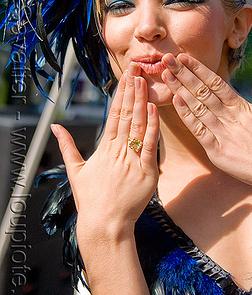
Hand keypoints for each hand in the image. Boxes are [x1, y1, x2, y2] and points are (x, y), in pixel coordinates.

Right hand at [51, 63, 159, 242]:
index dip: (120, 93)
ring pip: (139, 125)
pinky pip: (151, 145)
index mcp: (104, 148)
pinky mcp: (147, 172)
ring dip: (142, 101)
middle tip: (137, 69)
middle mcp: (118, 150)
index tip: (125, 76)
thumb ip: (68, 146)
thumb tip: (55, 127)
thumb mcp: (75, 171)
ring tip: (145, 81)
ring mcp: (133, 160)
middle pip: (126, 114)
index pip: (113, 114)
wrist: (104, 225)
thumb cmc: (91, 200)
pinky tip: (153, 108)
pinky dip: (153, 126)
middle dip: (132, 90)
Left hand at [162, 53, 251, 193]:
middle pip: (202, 91)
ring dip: (180, 90)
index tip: (184, 57)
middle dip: (183, 74)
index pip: (216, 82)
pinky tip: (175, 102)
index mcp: (242, 106)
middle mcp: (230, 117)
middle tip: (167, 59)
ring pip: (197, 107)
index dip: (198, 69)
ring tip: (166, 75)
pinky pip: (198, 131)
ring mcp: (222, 134)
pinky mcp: (217, 151)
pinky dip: (187, 116)